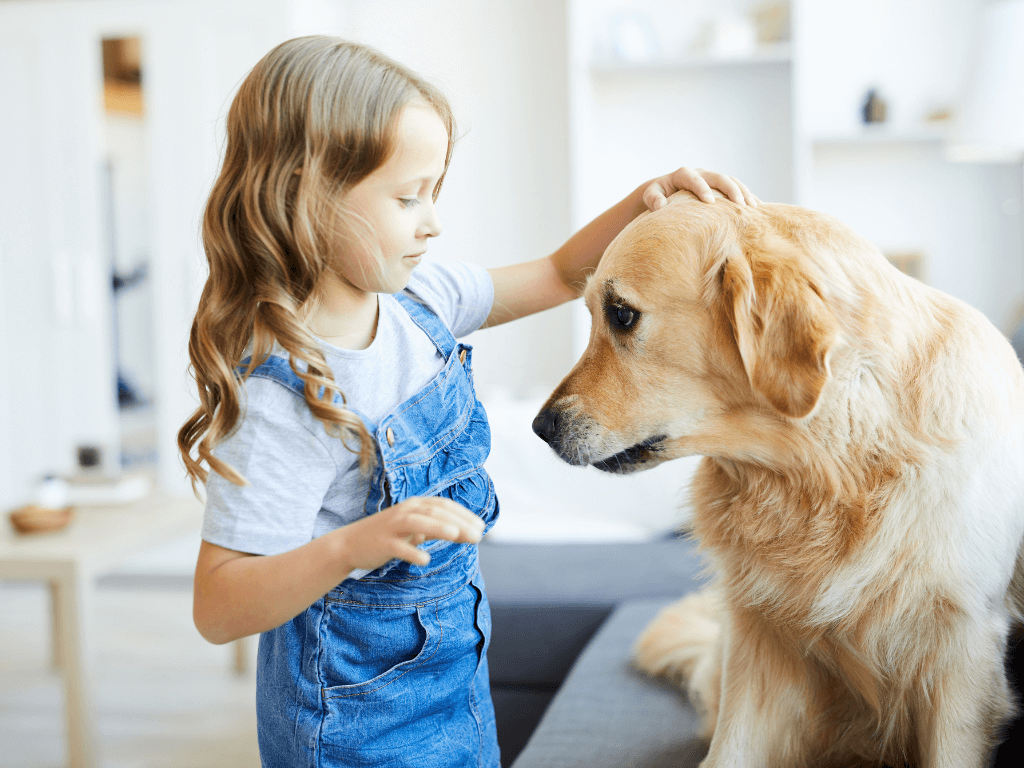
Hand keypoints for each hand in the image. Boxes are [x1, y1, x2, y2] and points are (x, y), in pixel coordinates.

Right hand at [332, 496, 485, 571]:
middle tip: (478, 536)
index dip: (464, 514)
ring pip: (417, 522)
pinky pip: (399, 547)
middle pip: (434, 512)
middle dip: (458, 522)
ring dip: (437, 527)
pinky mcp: (382, 543)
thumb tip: (469, 533)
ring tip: (455, 534)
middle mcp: (405, 511)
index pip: (444, 505)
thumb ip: (439, 529)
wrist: (351, 543)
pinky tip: (426, 561)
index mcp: (415, 505)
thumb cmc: (390, 535)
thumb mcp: (416, 529)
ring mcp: (393, 526)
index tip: (482, 526)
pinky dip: (412, 553)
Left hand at [643, 167, 759, 210]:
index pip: (695, 179)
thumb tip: (661, 206)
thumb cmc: (657, 196)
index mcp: (683, 174)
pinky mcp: (720, 187)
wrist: (665, 192)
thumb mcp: (651, 195)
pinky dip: (747, 197)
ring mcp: (713, 179)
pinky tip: (757, 209)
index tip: (710, 203)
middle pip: (719, 178)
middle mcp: (701, 173)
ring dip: (744, 193)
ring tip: (753, 208)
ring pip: (732, 182)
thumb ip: (653, 198)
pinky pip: (737, 189)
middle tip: (741, 206)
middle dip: (731, 191)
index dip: (703, 189)